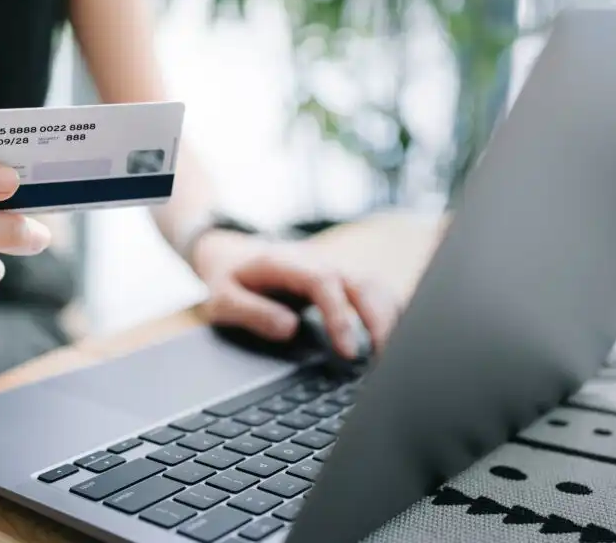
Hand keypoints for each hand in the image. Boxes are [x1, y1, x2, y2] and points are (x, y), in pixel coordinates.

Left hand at [191, 230, 398, 357]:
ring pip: (375, 285)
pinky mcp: (341, 281)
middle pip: (362, 281)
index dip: (341, 316)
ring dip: (389, 318)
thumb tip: (289, 329)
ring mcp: (333, 269)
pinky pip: (373, 292)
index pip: (325, 282)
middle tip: (383, 362)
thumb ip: (251, 312)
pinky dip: (388, 314)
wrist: (230, 254)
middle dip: (380, 320)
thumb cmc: (227, 278)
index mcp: (286, 262)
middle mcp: (317, 262)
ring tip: (392, 358)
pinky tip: (393, 342)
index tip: (349, 352)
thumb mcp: (222, 298)